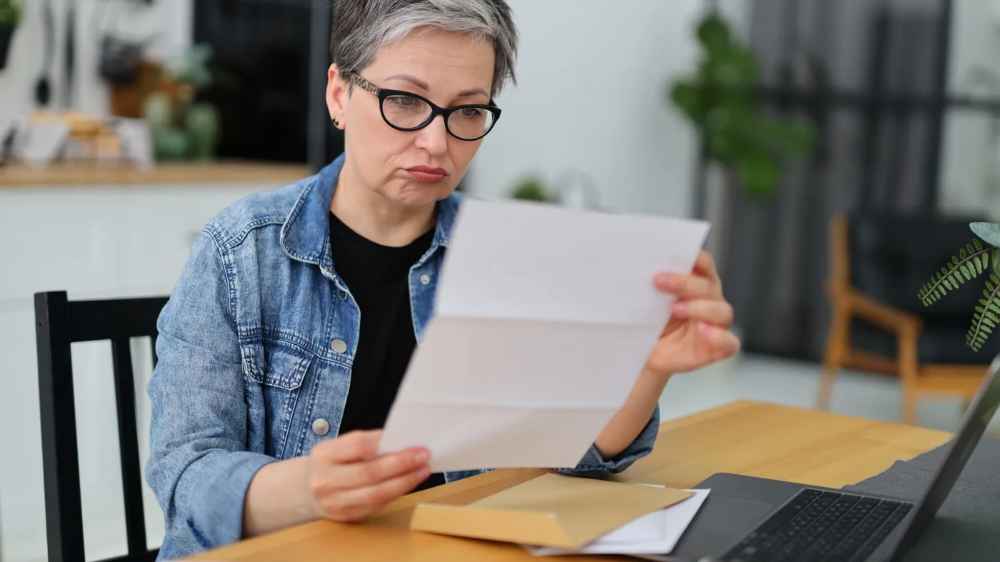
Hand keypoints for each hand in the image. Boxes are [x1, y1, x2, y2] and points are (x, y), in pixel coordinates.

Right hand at [305, 430, 430, 521]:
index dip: (385, 442)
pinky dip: (397, 492)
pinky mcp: (347, 517)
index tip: (409, 439)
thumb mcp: (339, 446)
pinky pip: (377, 505)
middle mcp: (326, 481)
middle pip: (369, 473)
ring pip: (376, 494)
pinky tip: (410, 482)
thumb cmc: (332, 463)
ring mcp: (336, 503)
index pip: (357, 446)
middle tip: (423, 455)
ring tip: (423, 470)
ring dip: (405, 481)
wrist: (306, 491)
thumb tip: (402, 440)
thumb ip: (365, 443)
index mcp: (324, 455)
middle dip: (401, 464)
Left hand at [645, 251, 740, 377]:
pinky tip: (703, 331)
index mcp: (694, 284)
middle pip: (708, 286)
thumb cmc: (646, 326)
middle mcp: (709, 301)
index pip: (703, 264)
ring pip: (721, 311)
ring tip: (674, 309)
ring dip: (698, 307)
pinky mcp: (716, 348)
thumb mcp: (643, 304)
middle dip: (684, 282)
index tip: (679, 252)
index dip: (696, 257)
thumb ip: (647, 288)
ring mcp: (715, 325)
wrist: (643, 355)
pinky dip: (719, 336)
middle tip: (658, 281)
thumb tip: (636, 269)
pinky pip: (729, 342)